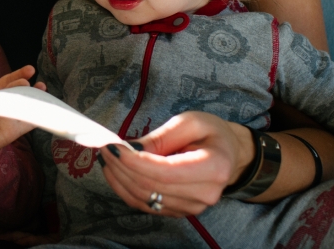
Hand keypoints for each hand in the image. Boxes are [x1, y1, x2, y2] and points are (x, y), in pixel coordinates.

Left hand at [0, 65, 41, 173]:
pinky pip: (26, 124)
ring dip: (36, 100)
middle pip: (20, 92)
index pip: (11, 80)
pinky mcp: (12, 131)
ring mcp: (11, 117)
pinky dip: (34, 118)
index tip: (30, 70)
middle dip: (26, 87)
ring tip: (41, 93)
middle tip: (27, 84)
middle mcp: (6, 103)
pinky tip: (39, 110)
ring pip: (27, 106)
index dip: (20, 74)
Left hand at [98, 111, 252, 217]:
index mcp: (214, 168)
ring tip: (106, 156)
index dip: (135, 162)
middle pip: (151, 187)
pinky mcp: (178, 210)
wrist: (228, 155)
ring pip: (144, 198)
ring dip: (118, 178)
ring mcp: (191, 207)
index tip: (113, 146)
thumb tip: (130, 150)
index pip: (166, 172)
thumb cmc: (210, 134)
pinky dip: (124, 188)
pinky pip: (144, 204)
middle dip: (121, 167)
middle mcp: (205, 194)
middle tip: (104, 147)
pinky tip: (114, 171)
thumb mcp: (190, 122)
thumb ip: (161, 137)